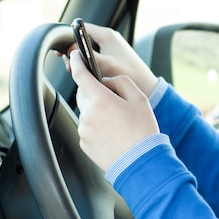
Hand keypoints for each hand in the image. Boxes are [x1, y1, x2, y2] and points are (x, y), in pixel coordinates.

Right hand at [58, 22, 157, 95]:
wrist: (146, 85)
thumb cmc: (129, 73)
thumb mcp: (104, 64)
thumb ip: (86, 56)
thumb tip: (71, 50)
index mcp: (106, 35)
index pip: (80, 29)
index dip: (68, 39)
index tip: (61, 50)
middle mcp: (108, 39)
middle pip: (81, 40)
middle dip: (73, 53)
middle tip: (70, 65)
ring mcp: (109, 48)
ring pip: (87, 51)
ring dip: (80, 61)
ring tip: (78, 72)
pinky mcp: (111, 57)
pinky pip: (93, 58)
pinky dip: (87, 65)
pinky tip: (88, 76)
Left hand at [69, 50, 159, 170]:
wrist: (140, 162)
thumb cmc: (142, 130)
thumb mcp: (139, 98)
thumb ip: (121, 82)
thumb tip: (107, 81)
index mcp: (100, 100)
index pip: (81, 75)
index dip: (77, 62)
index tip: (76, 56)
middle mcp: (88, 114)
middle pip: (83, 93)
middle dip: (94, 91)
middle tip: (114, 99)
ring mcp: (84, 130)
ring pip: (86, 111)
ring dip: (97, 109)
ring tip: (118, 121)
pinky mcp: (84, 143)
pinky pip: (88, 127)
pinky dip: (97, 125)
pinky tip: (113, 132)